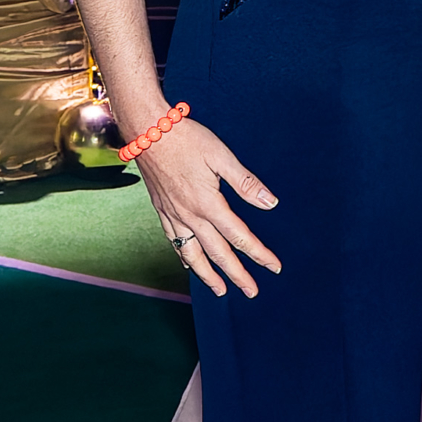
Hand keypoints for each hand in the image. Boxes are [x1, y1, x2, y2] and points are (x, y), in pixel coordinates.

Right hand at [135, 115, 280, 297]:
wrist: (148, 130)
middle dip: (236, 274)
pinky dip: (184, 256)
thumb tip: (270, 203)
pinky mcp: (161, 209)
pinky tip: (189, 263)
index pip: (239, 236)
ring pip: (192, 254)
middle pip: (218, 253)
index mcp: (208, 203)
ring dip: (208, 275)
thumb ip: (246, 183)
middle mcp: (189, 215)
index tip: (273, 267)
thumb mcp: (221, 156)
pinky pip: (173, 241)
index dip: (259, 253)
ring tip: (220, 290)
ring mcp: (173, 214)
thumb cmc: (187, 138)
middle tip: (251, 291)